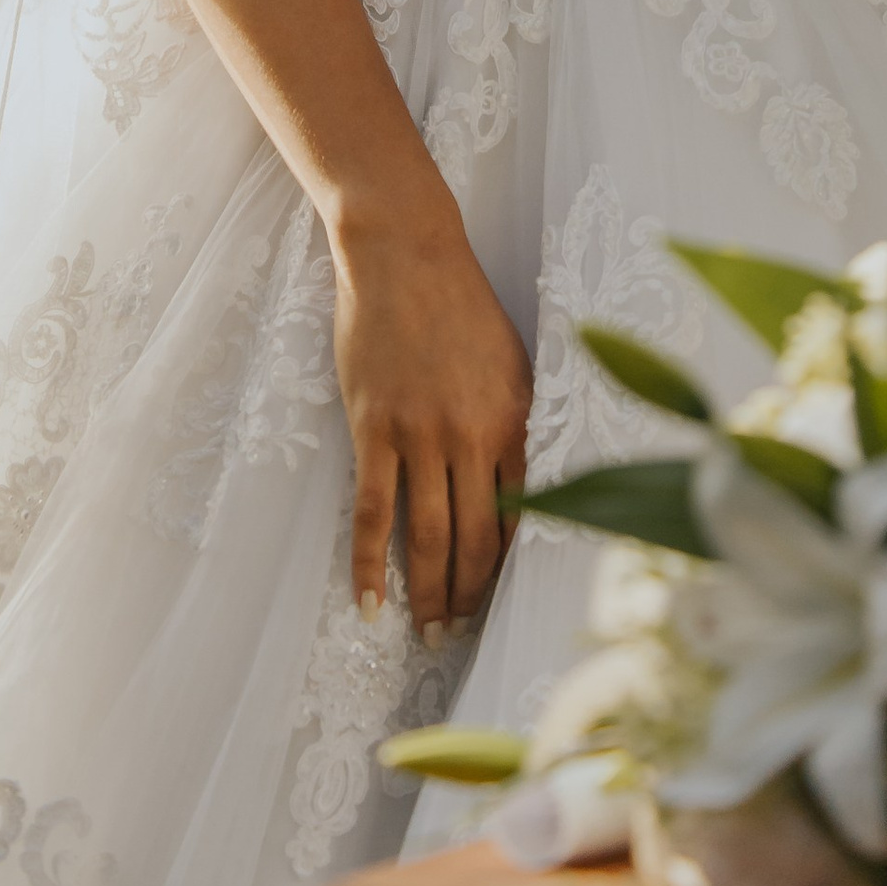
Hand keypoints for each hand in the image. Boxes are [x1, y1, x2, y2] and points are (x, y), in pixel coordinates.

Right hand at [332, 199, 531, 643]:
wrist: (405, 253)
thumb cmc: (460, 302)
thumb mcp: (510, 361)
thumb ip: (515, 423)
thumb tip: (517, 486)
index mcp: (513, 420)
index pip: (517, 515)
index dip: (506, 565)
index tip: (497, 598)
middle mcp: (471, 435)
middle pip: (474, 539)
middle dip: (468, 595)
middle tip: (458, 632)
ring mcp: (419, 434)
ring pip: (426, 536)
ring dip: (427, 592)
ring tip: (425, 631)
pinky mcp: (374, 428)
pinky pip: (371, 511)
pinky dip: (368, 564)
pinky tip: (368, 601)